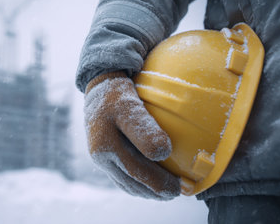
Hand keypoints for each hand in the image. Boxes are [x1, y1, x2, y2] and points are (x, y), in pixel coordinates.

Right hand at [84, 71, 179, 199]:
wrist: (99, 86)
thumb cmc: (117, 94)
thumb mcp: (131, 107)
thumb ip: (145, 130)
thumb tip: (163, 153)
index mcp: (105, 148)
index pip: (137, 172)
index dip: (160, 183)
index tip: (180, 187)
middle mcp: (101, 157)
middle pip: (133, 182)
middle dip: (156, 191)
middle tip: (179, 193)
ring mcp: (101, 159)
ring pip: (127, 183)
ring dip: (148, 191)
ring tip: (167, 192)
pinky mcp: (104, 157)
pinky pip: (123, 178)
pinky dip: (139, 184)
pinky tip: (152, 183)